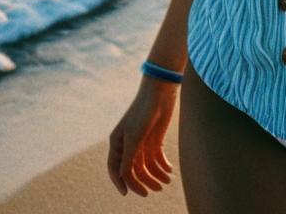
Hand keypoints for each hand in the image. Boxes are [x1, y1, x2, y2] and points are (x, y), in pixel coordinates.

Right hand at [107, 77, 179, 196]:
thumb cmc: (143, 112)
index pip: (116, 169)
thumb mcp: (134, 137)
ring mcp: (142, 142)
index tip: (128, 193)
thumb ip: (128, 158)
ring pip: (147, 166)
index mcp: (118, 143)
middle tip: (155, 190)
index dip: (121, 183)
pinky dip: (163, 166)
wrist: (160, 91)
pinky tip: (169, 171)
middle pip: (134, 170)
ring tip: (167, 182)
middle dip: (144, 182)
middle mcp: (129, 144)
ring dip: (156, 176)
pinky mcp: (155, 139)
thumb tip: (124, 178)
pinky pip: (157, 159)